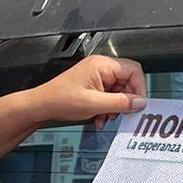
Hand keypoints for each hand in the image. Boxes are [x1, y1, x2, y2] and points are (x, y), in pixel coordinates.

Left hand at [25, 55, 146, 129]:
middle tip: (122, 114)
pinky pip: (109, 95)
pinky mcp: (94, 84)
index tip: (138, 104)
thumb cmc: (60, 99)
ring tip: (106, 117)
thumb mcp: (94, 104)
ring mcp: (97, 75)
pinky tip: (100, 117)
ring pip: (119, 90)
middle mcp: (101, 67)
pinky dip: (108, 107)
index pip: (134, 70)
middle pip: (128, 81)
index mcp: (102, 65)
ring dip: (116, 106)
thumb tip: (139, 102)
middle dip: (126, 100)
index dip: (139, 88)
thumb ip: (120, 103)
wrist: (43, 105)